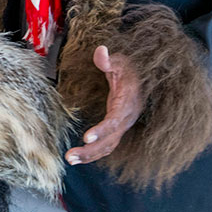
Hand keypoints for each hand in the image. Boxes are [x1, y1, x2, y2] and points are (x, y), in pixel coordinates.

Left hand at [65, 45, 142, 165]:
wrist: (141, 80)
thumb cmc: (129, 70)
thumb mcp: (120, 62)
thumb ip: (108, 60)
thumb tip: (100, 51)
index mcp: (127, 103)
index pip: (115, 120)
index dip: (102, 130)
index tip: (87, 138)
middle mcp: (126, 118)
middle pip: (110, 140)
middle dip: (91, 150)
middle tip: (70, 157)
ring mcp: (122, 126)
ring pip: (108, 146)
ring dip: (89, 155)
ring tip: (70, 160)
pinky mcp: (117, 129)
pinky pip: (107, 145)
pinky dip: (94, 153)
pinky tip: (79, 157)